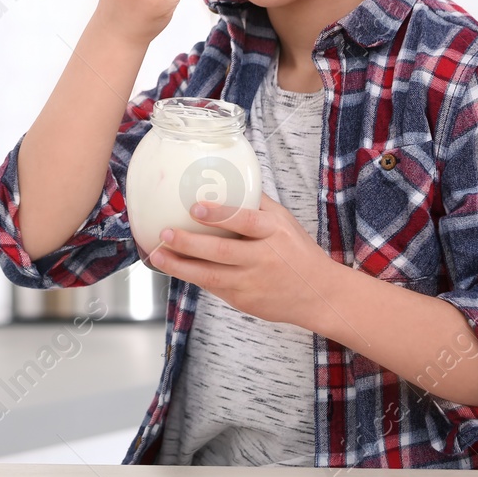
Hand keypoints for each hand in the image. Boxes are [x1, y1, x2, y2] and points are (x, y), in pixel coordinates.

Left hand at [145, 194, 341, 327]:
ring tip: (157, 254)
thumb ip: (257, 201)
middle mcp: (264, 258)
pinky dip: (192, 277)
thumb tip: (227, 175)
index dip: (219, 215)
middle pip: (222, 252)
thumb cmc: (298, 251)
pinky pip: (214, 288)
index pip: (245, 221)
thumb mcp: (285, 221)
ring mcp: (253, 283)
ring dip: (181, 266)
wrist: (320, 295)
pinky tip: (173, 267)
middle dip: (189, 243)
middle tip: (165, 232)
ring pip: (211, 276)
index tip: (194, 207)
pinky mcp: (245, 301)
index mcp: (275, 232)